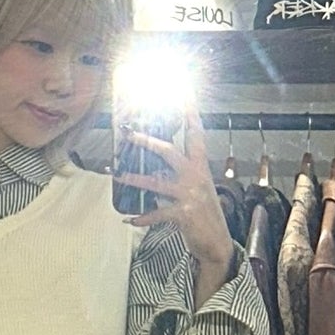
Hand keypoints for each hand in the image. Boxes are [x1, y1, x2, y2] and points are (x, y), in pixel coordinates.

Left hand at [115, 109, 236, 304]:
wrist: (217, 243)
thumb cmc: (204, 214)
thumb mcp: (197, 188)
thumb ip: (181, 174)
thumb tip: (156, 165)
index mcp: (200, 167)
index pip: (195, 133)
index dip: (189, 112)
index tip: (184, 91)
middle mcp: (196, 177)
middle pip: (169, 152)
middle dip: (148, 141)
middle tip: (129, 133)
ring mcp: (189, 195)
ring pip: (156, 183)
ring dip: (134, 179)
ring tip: (117, 176)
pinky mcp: (183, 214)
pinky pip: (157, 214)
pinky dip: (142, 217)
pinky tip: (129, 219)